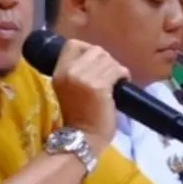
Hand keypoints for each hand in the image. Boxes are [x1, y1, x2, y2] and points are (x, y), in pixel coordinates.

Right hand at [51, 39, 128, 154]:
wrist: (83, 139)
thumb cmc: (78, 117)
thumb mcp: (68, 89)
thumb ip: (77, 72)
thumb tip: (98, 60)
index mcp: (59, 72)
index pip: (73, 44)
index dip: (87, 49)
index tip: (95, 63)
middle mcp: (69, 72)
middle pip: (94, 50)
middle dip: (106, 61)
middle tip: (109, 76)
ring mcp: (84, 78)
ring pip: (107, 59)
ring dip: (115, 68)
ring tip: (115, 81)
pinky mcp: (99, 86)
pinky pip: (117, 70)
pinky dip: (123, 75)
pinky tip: (123, 83)